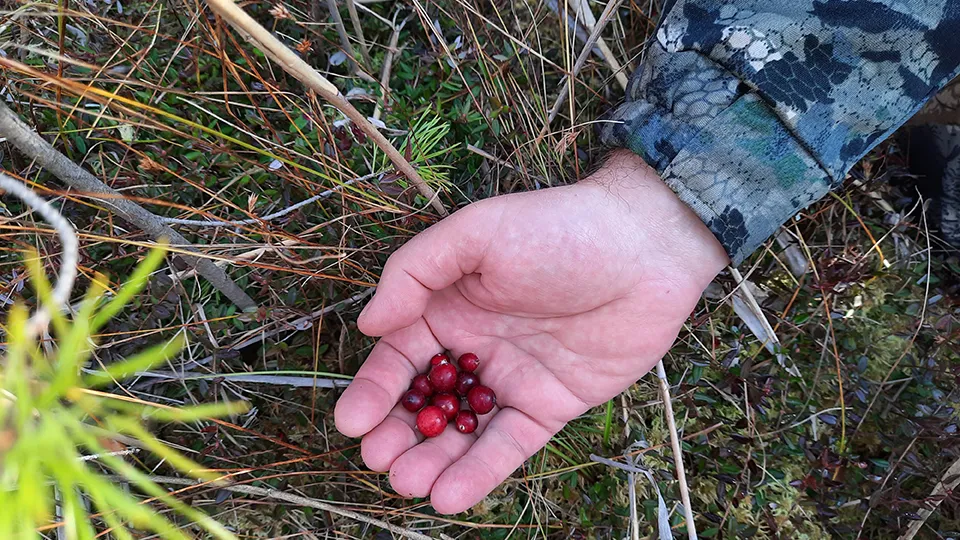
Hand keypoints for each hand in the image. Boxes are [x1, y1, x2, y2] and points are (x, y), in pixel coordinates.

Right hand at [334, 151, 728, 512]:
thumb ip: (414, 273)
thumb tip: (369, 325)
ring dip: (432, 460)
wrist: (644, 248)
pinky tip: (450, 494)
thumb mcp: (475, 233)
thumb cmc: (557, 229)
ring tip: (408, 483)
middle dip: (398, 434)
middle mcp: (474, 346)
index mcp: (448, 306)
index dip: (373, 392)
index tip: (352, 424)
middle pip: (424, 402)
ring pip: (462, 431)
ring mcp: (512, 379)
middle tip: (381, 462)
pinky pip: (509, 444)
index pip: (398, 358)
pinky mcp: (550, 406)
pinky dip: (480, 471)